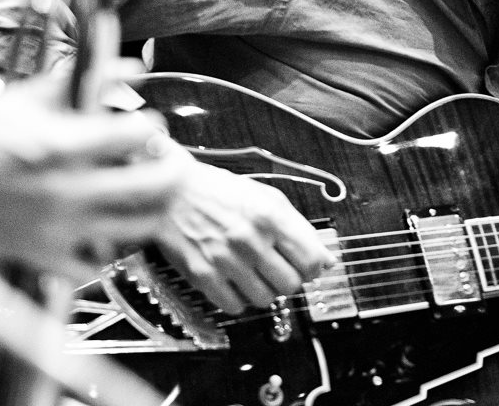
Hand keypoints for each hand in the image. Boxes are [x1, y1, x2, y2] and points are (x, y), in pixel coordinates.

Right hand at [0, 73, 190, 281]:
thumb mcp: (29, 95)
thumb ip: (87, 78)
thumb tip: (136, 65)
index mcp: (62, 146)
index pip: (139, 134)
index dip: (152, 125)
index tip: (145, 123)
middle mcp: (66, 192)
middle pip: (155, 186)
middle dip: (173, 168)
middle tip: (168, 159)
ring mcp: (58, 231)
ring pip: (140, 229)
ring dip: (154, 207)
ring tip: (146, 191)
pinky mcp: (44, 258)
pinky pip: (100, 264)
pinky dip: (112, 247)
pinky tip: (106, 225)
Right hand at [153, 160, 335, 314]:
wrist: (171, 192)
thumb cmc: (219, 192)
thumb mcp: (266, 197)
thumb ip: (299, 227)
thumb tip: (327, 259)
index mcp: (270, 216)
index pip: (311, 260)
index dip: (313, 267)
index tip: (307, 266)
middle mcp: (250, 239)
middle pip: (291, 285)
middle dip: (289, 279)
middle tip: (277, 268)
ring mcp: (226, 259)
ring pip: (266, 300)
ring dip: (265, 291)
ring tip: (254, 274)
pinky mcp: (204, 275)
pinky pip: (235, 306)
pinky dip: (239, 299)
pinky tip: (235, 282)